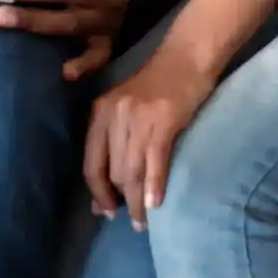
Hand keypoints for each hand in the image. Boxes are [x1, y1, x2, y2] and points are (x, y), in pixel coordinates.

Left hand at [84, 51, 217, 229]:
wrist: (187, 55)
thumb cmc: (159, 84)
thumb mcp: (127, 107)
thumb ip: (115, 143)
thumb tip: (105, 189)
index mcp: (100, 112)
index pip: (91, 163)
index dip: (97, 192)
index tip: (105, 212)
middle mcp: (113, 114)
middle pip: (112, 171)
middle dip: (120, 200)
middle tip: (132, 220)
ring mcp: (137, 117)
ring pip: (131, 170)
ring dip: (136, 202)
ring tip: (143, 221)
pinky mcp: (162, 119)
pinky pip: (154, 161)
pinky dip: (153, 186)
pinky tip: (155, 204)